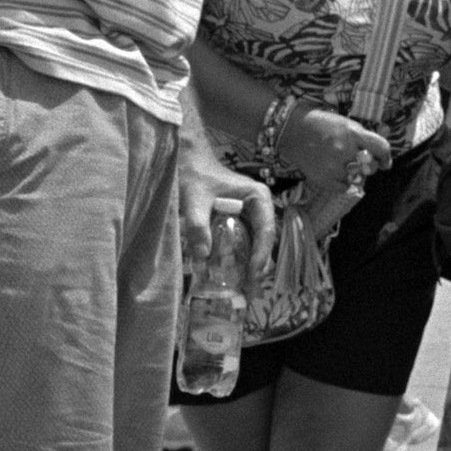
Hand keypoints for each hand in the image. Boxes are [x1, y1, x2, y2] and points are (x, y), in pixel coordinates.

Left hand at [176, 155, 276, 296]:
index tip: (251, 274)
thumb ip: (199, 227)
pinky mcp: (238, 217)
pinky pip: (242, 240)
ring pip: (254, 243)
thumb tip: (203, 258)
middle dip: (256, 266)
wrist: (185, 158)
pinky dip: (238, 257)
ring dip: (249, 264)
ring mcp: (249, 211)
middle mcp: (259, 205)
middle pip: (263, 241)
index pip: (266, 231)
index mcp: (257, 197)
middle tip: (249, 292)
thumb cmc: (193, 173)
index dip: (260, 255)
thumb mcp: (194, 200)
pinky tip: (231, 274)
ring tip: (243, 289)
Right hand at [278, 105, 391, 197]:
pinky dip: (342, 183)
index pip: (381, 148)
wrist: (290, 129)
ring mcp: (334, 166)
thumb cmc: (320, 123)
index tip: (385, 162)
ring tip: (342, 165)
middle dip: (369, 166)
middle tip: (359, 162)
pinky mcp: (323, 178)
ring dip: (354, 174)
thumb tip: (379, 153)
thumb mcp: (345, 123)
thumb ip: (362, 137)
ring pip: (357, 178)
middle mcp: (345, 150)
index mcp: (353, 132)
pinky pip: (344, 187)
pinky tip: (335, 173)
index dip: (386, 157)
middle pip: (371, 166)